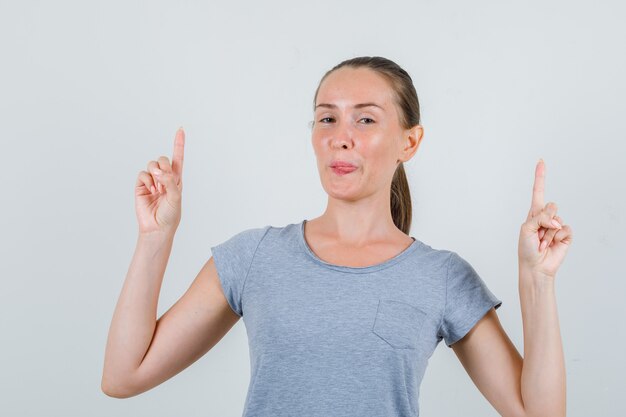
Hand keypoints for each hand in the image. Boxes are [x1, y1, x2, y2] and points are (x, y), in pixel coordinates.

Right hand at [134, 127, 184, 234]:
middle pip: (163, 159)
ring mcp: (152, 181)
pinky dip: (146, 180)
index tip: (181, 130)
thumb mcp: (176, 197)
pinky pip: (142, 174)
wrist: (157, 227)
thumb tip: (160, 172)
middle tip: (164, 179)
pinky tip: (150, 190)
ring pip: (152, 164)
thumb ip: (170, 182)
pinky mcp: (141, 186)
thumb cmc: (170, 214)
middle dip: (163, 166)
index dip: (179, 144)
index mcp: (176, 179)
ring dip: (155, 173)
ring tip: (157, 188)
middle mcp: (164, 178)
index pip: (178, 158)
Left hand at [518, 159, 572, 278]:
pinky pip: (565, 228)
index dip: (540, 176)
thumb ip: (539, 217)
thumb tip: (556, 218)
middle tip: (537, 234)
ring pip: (557, 218)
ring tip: (542, 242)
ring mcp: (556, 226)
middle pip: (550, 206)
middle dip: (544, 219)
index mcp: (533, 214)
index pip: (538, 192)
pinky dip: (557, 237)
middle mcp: (545, 217)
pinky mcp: (565, 235)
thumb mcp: (526, 228)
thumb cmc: (526, 249)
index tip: (541, 161)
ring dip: (548, 232)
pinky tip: (551, 245)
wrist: (535, 267)